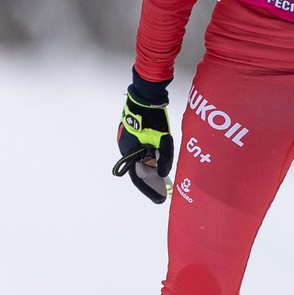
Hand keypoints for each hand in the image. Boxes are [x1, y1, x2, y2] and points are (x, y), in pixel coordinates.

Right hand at [111, 76, 172, 202]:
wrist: (146, 95)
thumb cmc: (153, 117)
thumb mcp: (163, 140)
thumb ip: (165, 159)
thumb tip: (164, 175)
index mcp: (129, 151)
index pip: (138, 178)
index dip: (150, 190)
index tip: (160, 199)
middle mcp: (126, 148)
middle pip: (140, 170)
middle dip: (153, 181)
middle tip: (165, 191)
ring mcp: (129, 140)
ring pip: (142, 160)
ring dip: (153, 168)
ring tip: (167, 177)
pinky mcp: (135, 133)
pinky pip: (143, 151)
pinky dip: (152, 158)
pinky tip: (162, 159)